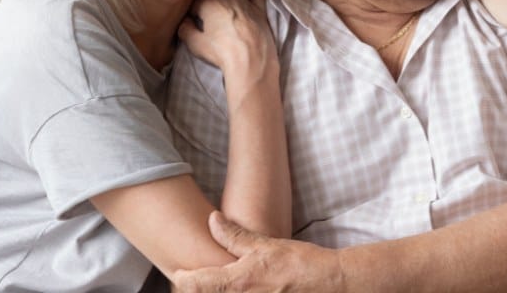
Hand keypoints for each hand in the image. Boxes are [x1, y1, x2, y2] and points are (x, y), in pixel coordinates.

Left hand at [173, 212, 345, 292]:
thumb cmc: (299, 262)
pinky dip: (229, 292)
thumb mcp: (265, 244)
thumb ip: (234, 236)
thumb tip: (212, 220)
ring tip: (210, 281)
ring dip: (213, 290)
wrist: (329, 282)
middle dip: (196, 287)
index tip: (177, 272)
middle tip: (190, 278)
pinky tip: (235, 286)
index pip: (197, 284)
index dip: (182, 278)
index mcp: (239, 281)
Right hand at [178, 0, 278, 101]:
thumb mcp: (195, 44)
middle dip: (208, 2)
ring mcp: (246, 1)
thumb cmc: (222, 53)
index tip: (193, 21)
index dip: (192, 12)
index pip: (195, 2)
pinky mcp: (260, 9)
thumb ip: (185, 29)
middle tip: (206, 16)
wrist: (252, 61)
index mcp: (210, 3)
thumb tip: (185, 21)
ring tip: (222, 5)